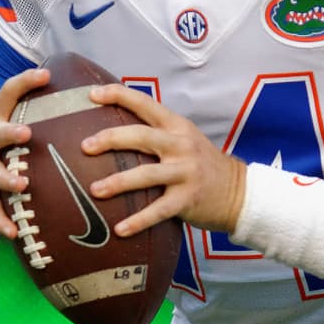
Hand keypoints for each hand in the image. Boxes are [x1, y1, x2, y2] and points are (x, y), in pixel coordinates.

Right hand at [0, 68, 50, 238]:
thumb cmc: (3, 147)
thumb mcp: (12, 126)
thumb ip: (40, 113)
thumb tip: (90, 93)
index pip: (7, 93)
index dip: (25, 82)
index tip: (46, 74)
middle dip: (7, 133)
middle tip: (26, 133)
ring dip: (5, 179)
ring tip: (21, 185)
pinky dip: (1, 220)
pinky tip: (14, 231)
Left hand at [81, 84, 246, 237]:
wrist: (238, 192)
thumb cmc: (201, 165)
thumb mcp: (184, 140)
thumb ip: (156, 134)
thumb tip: (112, 132)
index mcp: (177, 126)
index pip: (145, 104)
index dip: (118, 95)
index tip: (92, 94)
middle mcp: (181, 145)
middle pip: (142, 136)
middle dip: (111, 139)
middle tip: (85, 146)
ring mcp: (186, 172)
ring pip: (146, 174)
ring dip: (118, 182)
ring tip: (94, 190)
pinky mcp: (188, 199)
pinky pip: (159, 210)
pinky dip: (138, 220)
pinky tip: (119, 229)